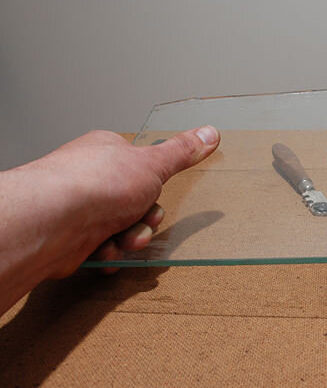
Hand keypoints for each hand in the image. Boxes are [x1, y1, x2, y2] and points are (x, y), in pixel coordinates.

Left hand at [43, 126, 219, 276]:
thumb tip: (209, 133)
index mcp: (108, 153)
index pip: (141, 167)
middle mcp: (93, 179)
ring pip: (123, 230)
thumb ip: (182, 152)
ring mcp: (81, 209)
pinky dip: (110, 254)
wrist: (54, 222)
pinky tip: (105, 249)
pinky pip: (105, 250)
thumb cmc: (94, 185)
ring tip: (122, 239)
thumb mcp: (153, 164)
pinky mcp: (73, 239)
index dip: (155, 184)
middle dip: (145, 219)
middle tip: (142, 219)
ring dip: (130, 239)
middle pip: (136, 203)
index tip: (158, 191)